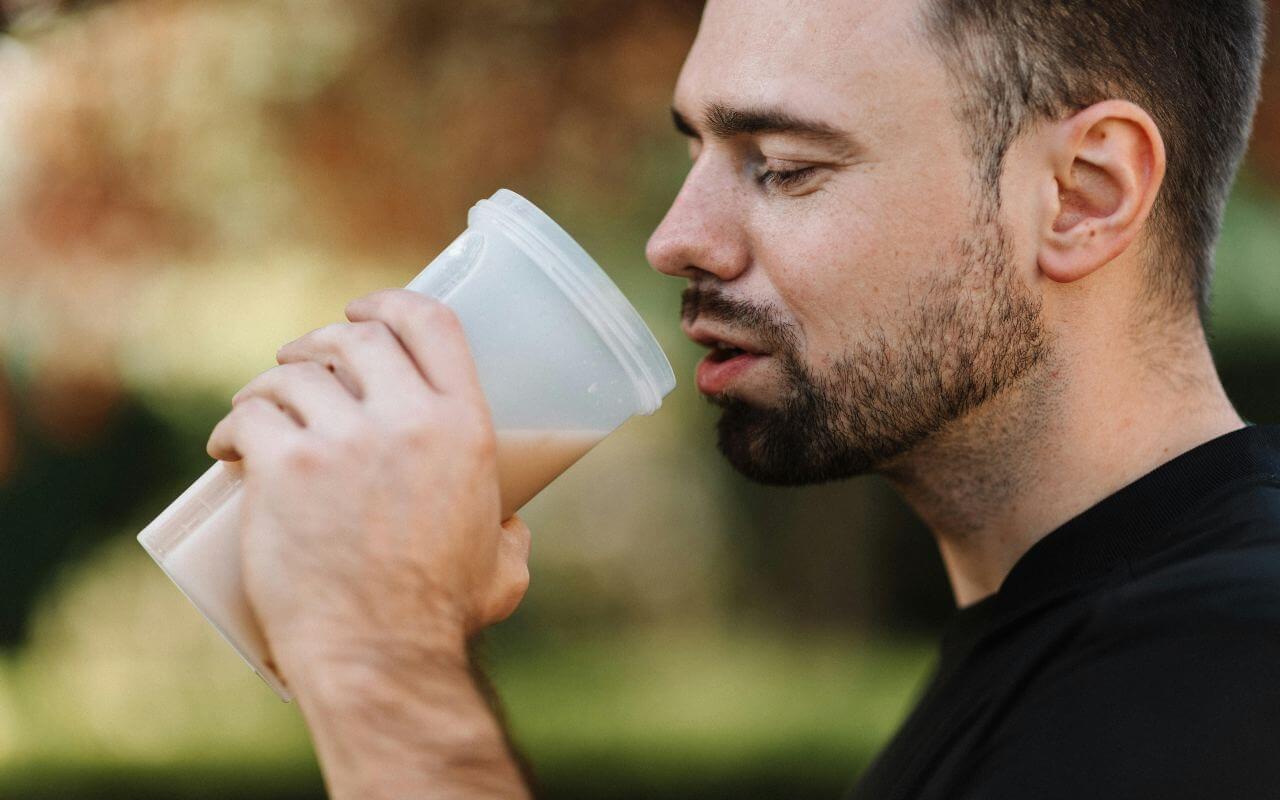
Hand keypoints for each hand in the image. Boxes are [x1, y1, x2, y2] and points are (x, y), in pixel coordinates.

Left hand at [205, 289, 531, 680]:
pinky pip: (249, 416)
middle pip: (356, 337)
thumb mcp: (504, 565)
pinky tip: (226, 446)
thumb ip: (513, 536)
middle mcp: (408, 420)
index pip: (432, 323)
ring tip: (259, 408)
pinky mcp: (285, 469)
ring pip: (294, 375)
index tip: (363, 308)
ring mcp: (343, 441)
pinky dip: (233, 426)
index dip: (391, 302)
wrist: (381, 653)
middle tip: (302, 364)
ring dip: (270, 383)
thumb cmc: (442, 616)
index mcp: (465, 427)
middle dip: (322, 340)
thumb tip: (511, 526)